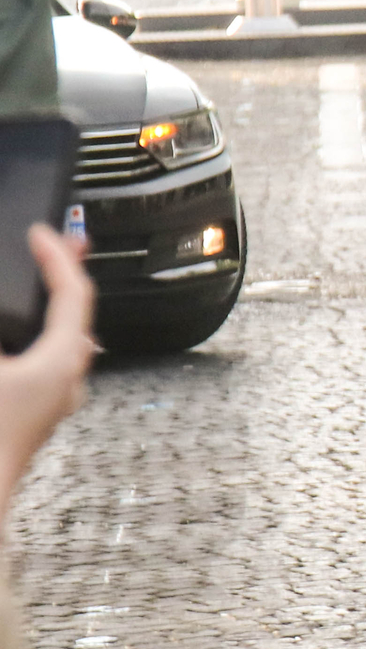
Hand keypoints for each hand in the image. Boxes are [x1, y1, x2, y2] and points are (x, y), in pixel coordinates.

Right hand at [0, 224, 91, 512]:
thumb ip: (1, 325)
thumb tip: (5, 307)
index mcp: (60, 362)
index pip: (73, 294)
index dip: (57, 256)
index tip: (38, 231)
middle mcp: (67, 382)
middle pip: (75, 315)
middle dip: (61, 277)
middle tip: (50, 247)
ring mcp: (53, 403)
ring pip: (63, 343)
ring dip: (49, 309)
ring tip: (39, 281)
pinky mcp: (34, 417)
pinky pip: (44, 366)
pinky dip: (35, 340)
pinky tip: (22, 336)